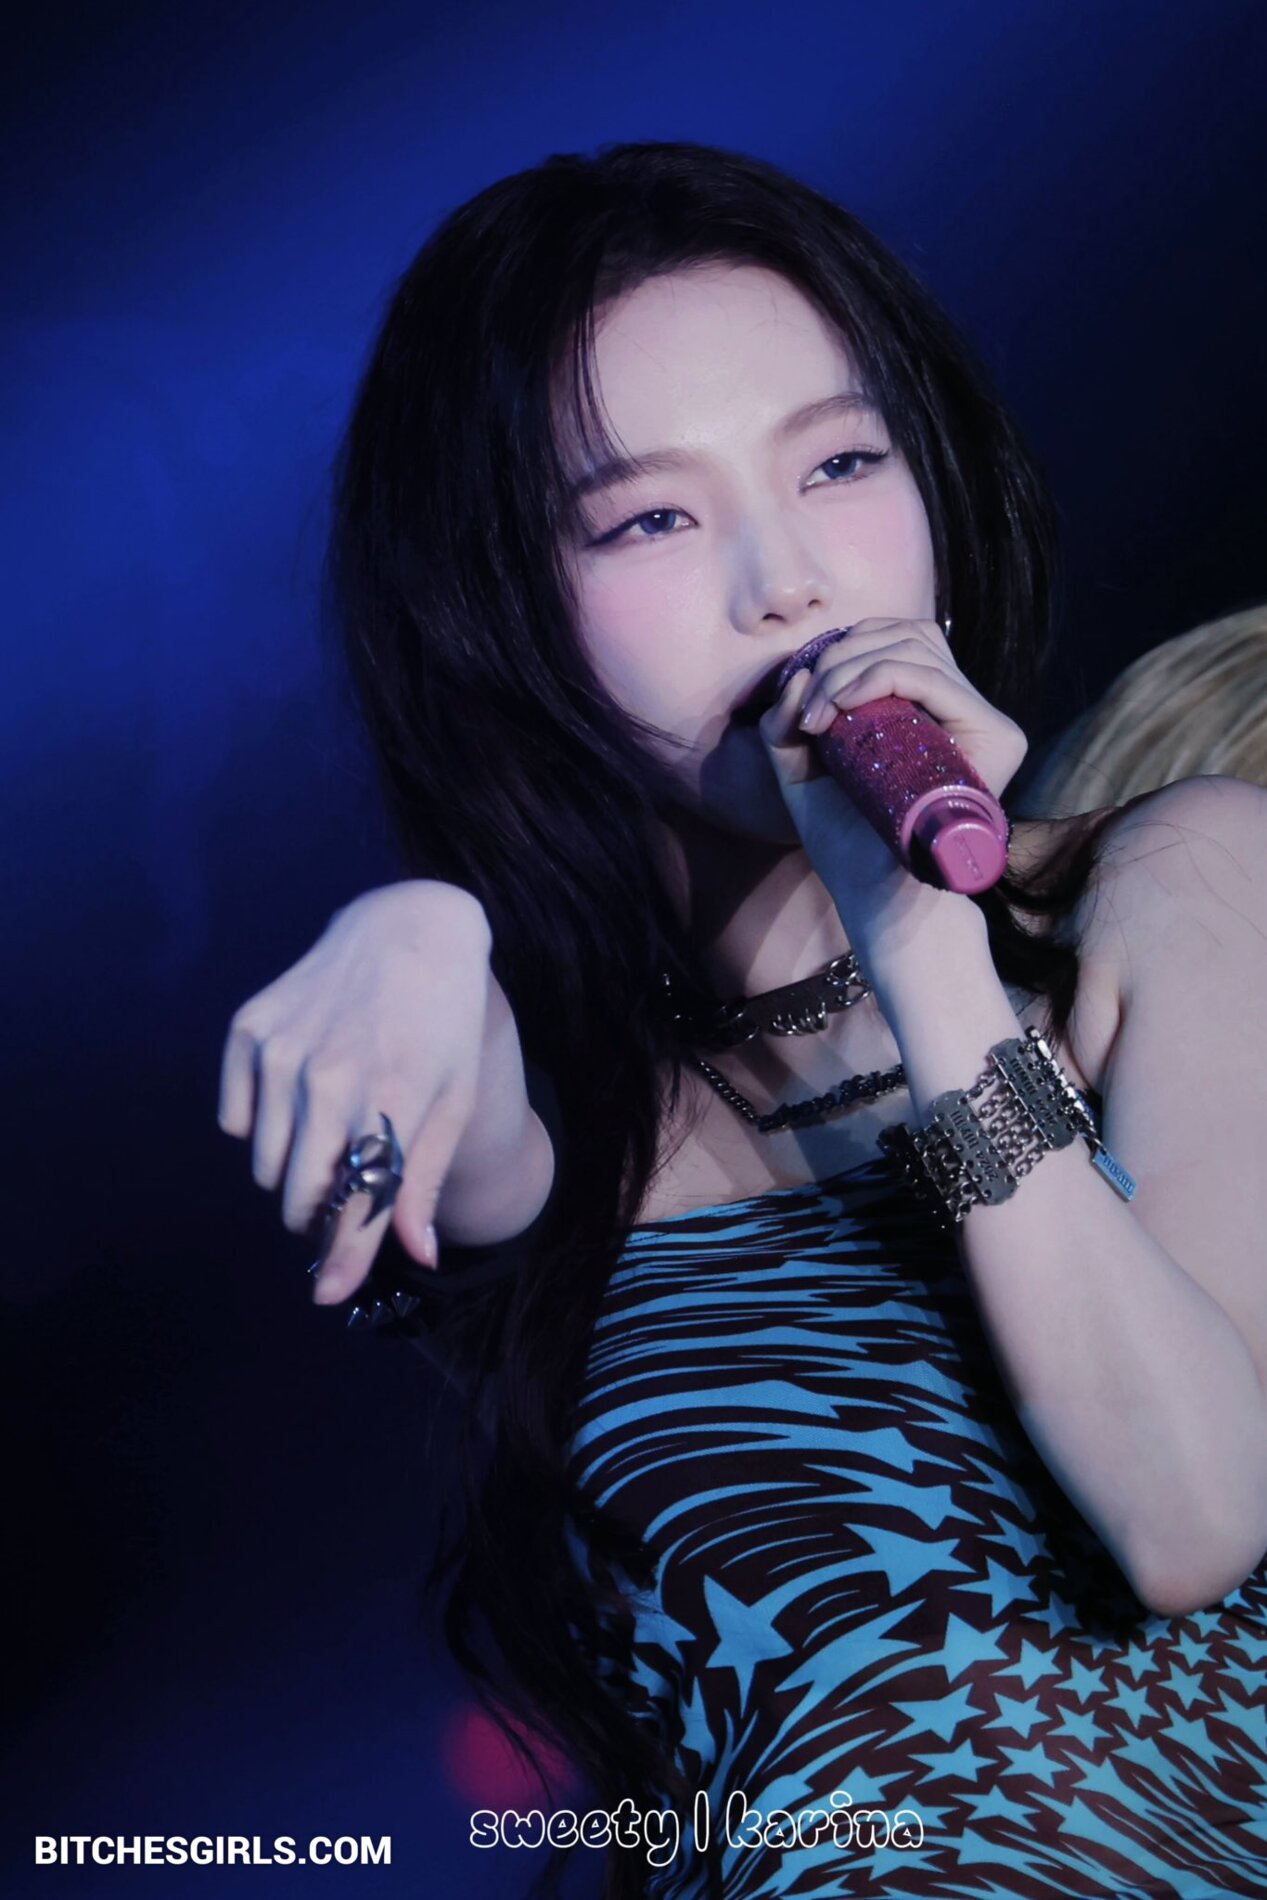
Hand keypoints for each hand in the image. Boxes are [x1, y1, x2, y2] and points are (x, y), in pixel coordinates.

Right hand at [218, 882, 513, 1304]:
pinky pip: (234, 1119)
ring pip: (263, 1165)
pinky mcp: (249, 1029)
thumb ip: (425, 1178)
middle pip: (298, 1195)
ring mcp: (280, 1052)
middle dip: (318, 1216)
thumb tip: (419, 1255)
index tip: (326, 1293)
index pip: (354, 1203)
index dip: (341, 1258)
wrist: (409, 930)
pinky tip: (298, 1097)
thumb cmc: (444, 1024)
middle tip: (342, 1196)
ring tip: (329, 1136)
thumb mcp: (454, 1099)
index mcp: (388, 1100)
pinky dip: (259, 1127)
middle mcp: (326, 1079)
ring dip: (290, 1173)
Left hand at [756, 617, 1027, 930]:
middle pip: (908, 633)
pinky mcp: (998, 736)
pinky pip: (930, 676)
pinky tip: (839, 705)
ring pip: (916, 646)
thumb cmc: (846, 842)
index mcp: (929, 712)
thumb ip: (788, 722)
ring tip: (818, 713)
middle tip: (807, 708)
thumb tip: (798, 672)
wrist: (877, 896)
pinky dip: (876, 677)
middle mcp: (963, 711)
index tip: (801, 705)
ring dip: (851, 667)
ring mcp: (985, 722)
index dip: (844, 651)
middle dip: (841, 655)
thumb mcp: (801, 772)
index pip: (897, 641)